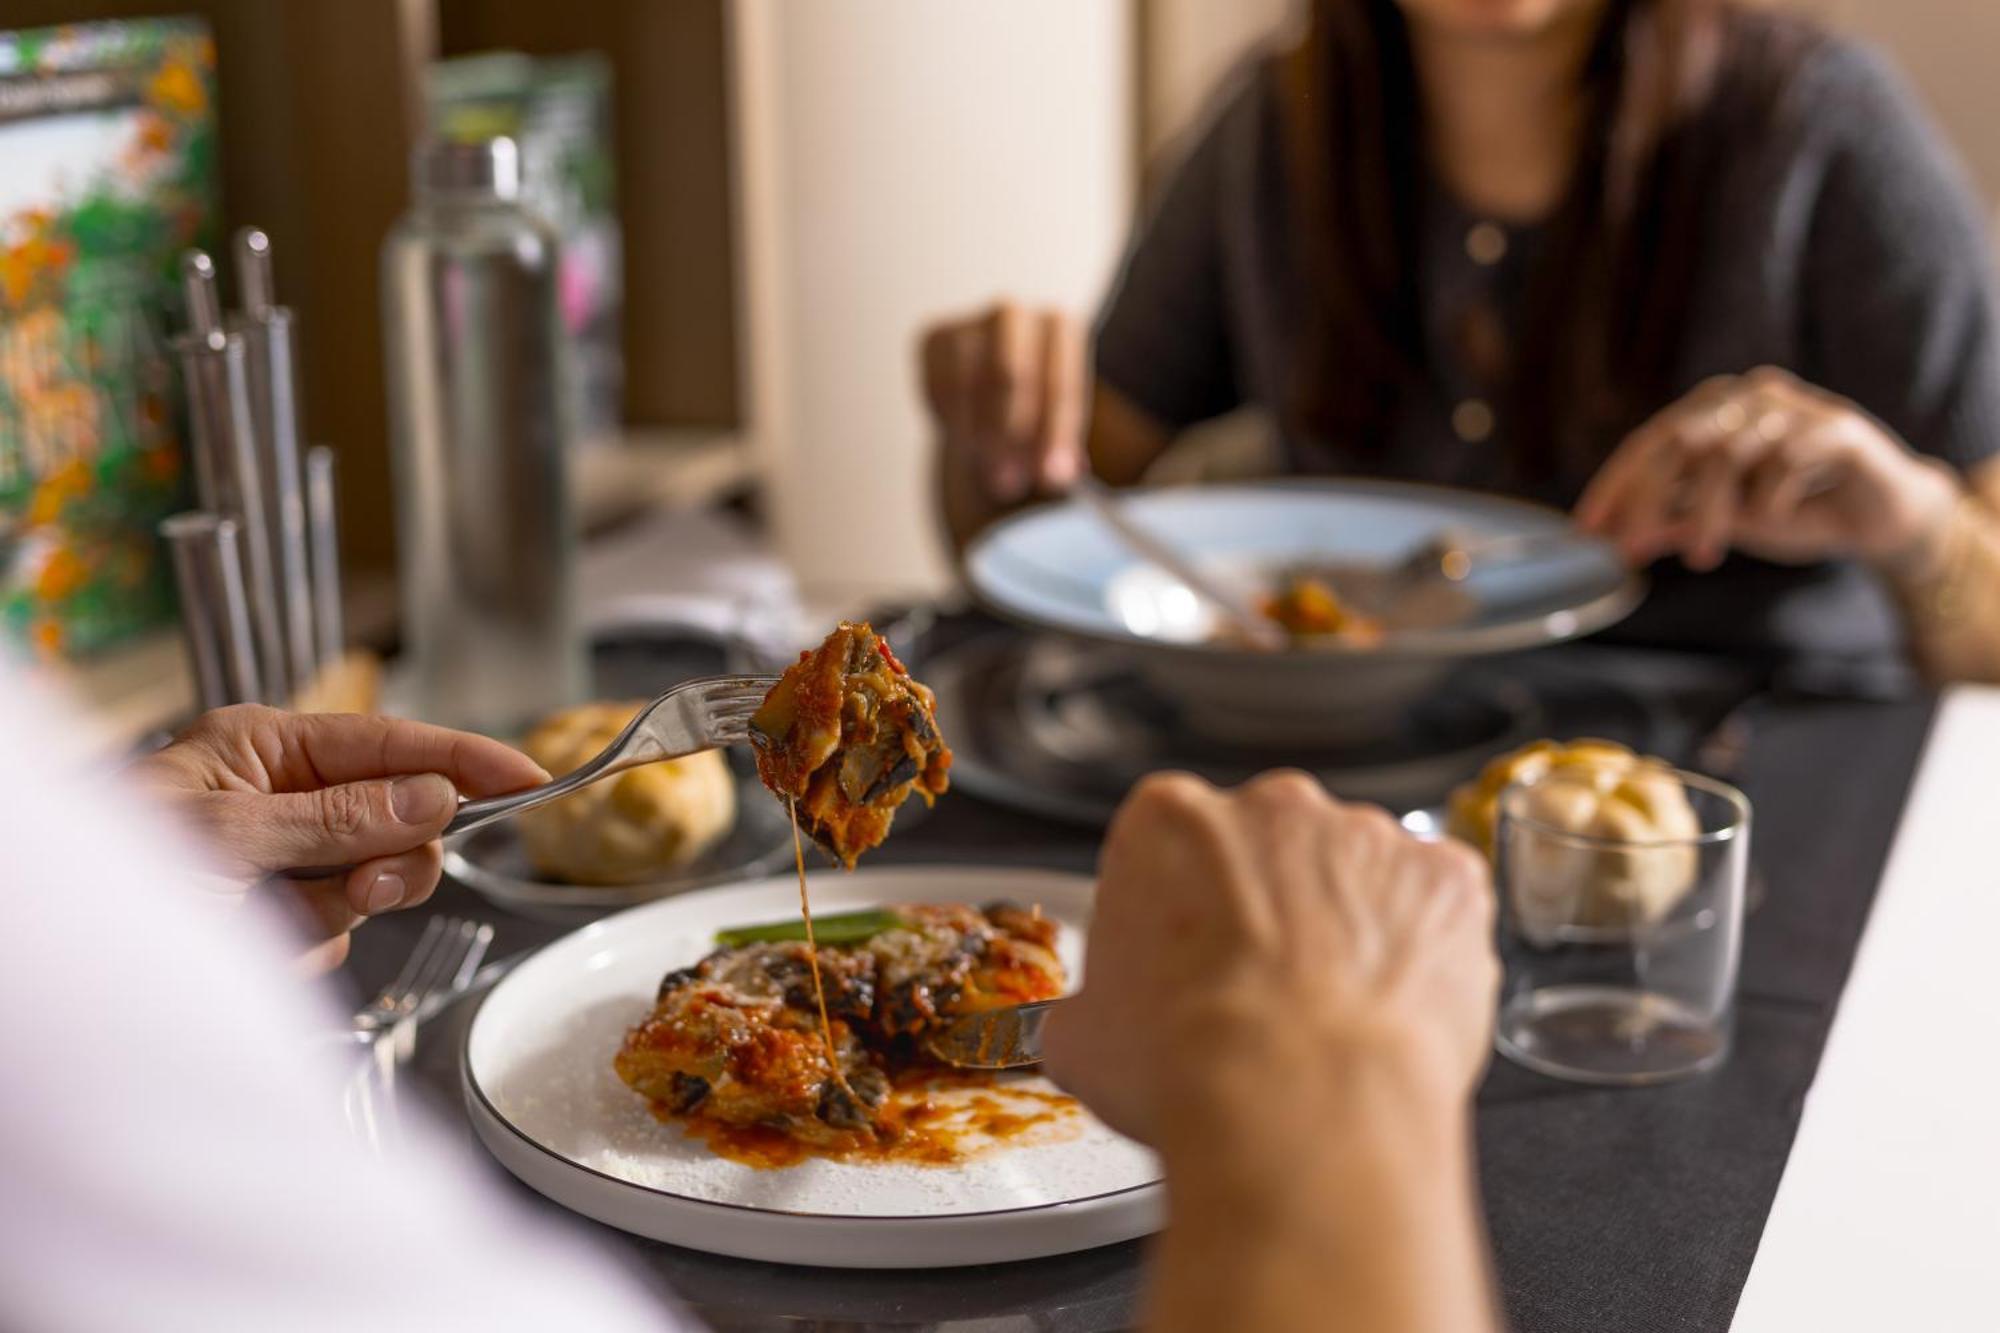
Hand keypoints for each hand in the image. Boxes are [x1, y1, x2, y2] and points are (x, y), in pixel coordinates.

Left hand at [129, 706, 546, 970]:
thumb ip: (341, 817)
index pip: (389, 743)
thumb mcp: (229, 837)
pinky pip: (335, 932)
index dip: (464, 759)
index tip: (528, 774)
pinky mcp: (277, 916)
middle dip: (386, 857)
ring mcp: (281, 860)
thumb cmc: (112, 875)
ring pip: (370, 883)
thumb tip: (434, 797)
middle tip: (361, 885)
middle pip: (397, 817)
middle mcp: (280, 798)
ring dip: (330, 909)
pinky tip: (250, 942)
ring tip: (268, 919)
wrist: (53, 970)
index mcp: (263, 750)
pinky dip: (299, 944)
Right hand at [919, 301, 1087, 505]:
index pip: (1059, 383)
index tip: (1051, 479)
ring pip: (967, 383)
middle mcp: (1014, 315)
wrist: (991, 395)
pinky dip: (953, 424)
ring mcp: (969, 322)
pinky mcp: (934, 338)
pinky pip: (938, 388)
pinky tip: (968, 442)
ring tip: (993, 475)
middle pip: (1009, 373)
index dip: (1056, 435)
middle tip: (1009, 484)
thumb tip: (1057, 475)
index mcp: (1060, 328)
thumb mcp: (1057, 433)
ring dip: (978, 438)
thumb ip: (1061, 453)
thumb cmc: (1035, 414)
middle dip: (1009, 435)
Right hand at [1043, 771, 1498, 1146]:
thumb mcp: (1086, 1043)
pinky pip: (1438, 903)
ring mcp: (1367, 836)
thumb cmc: (1191, 1068)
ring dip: (1352, 927)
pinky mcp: (1446, 877)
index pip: (1172, 846)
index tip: (1188, 960)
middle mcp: (1272, 806)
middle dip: (1272, 909)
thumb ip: (1090, 1009)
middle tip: (1263, 993)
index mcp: (1169, 821)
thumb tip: (1087, 1030)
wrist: (1299, 1109)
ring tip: (1336, 1017)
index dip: (1180, 911)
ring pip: (1359, 874)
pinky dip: (1427, 948)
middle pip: (1271, 848)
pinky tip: (1397, 1009)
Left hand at [1576, 367, 1960, 572]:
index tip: (1587, 531)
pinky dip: (1769, 498)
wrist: (1880, 519)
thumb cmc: (1796, 510)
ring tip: (1701, 556)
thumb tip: (1609, 538)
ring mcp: (1795, 407)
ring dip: (1707, 511)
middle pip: (1681, 441)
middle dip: (1647, 500)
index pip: (1651, 442)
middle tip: (1630, 550)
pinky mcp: (1838, 427)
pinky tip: (1773, 521)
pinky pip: (1786, 458)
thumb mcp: (1723, 521)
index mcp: (1715, 411)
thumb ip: (1671, 520)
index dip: (1615, 486)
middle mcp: (1748, 398)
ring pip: (1728, 452)